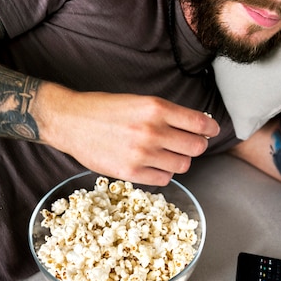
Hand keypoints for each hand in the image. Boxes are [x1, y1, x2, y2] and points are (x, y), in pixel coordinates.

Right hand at [34, 84, 219, 184]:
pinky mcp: (131, 172)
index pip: (199, 123)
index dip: (210, 128)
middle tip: (186, 143)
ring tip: (166, 154)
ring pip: (183, 165)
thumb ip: (165, 113)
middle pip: (196, 147)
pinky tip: (153, 164)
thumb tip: (196, 125)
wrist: (70, 122)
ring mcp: (142, 154)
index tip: (210, 130)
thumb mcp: (137, 101)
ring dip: (179, 160)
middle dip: (195, 145)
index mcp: (155, 108)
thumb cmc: (103, 109)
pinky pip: (164, 179)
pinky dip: (163, 173)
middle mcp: (152, 131)